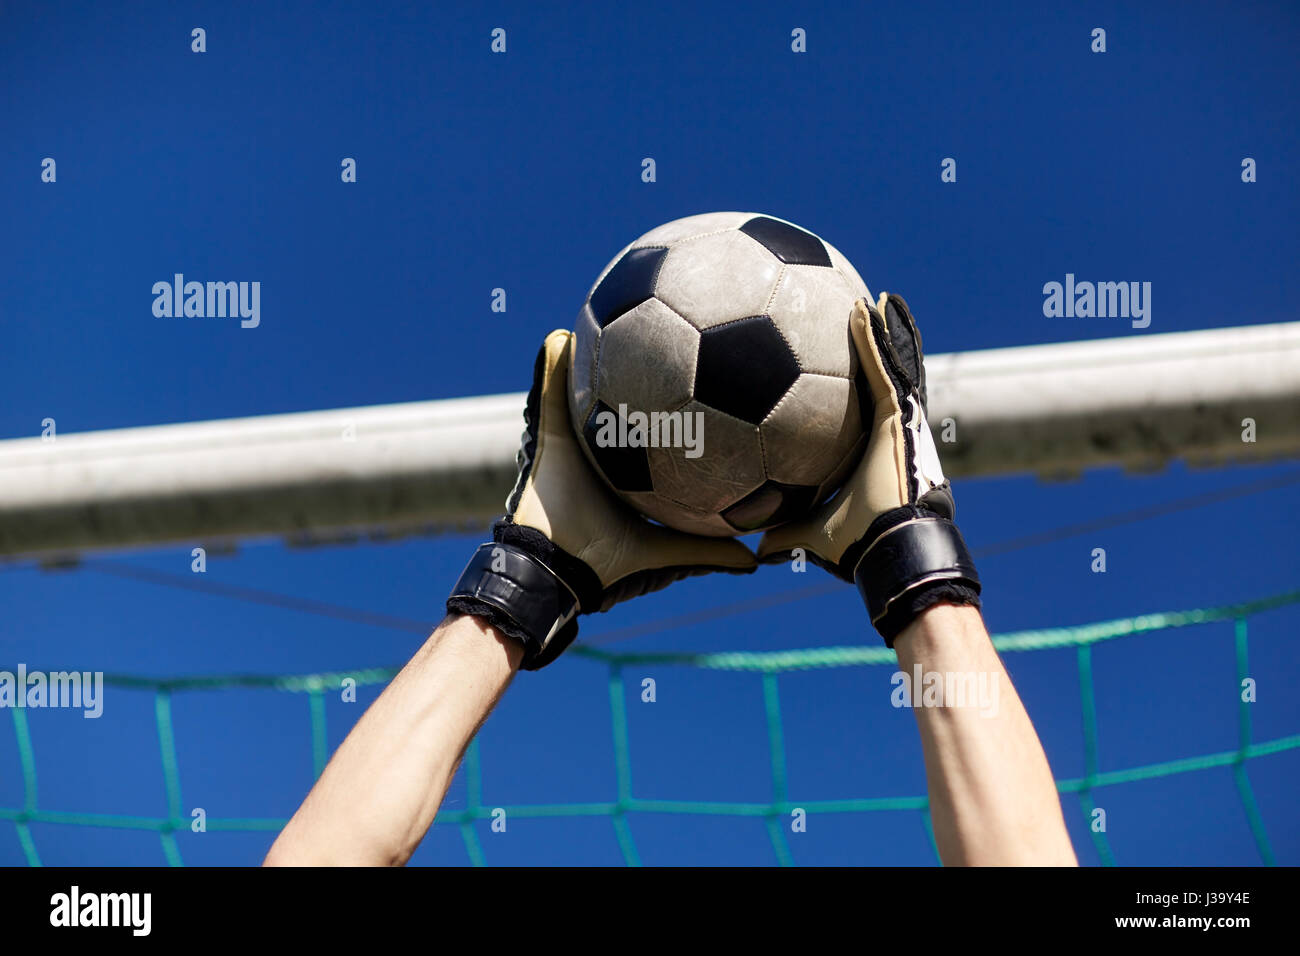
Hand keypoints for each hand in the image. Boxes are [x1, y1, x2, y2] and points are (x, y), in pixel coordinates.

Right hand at [449, 329, 755, 667]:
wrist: (555, 572)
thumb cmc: (607, 566)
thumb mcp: (666, 555)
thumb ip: (708, 553)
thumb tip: (757, 564)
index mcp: (623, 476)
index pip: (650, 437)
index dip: (670, 414)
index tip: (697, 387)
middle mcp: (597, 455)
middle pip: (615, 406)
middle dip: (627, 376)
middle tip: (655, 338)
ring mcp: (570, 442)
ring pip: (581, 393)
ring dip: (588, 362)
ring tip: (605, 319)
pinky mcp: (546, 435)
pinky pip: (549, 394)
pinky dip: (552, 365)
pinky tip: (564, 335)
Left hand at [757, 293, 978, 642]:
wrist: (885, 548)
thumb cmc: (855, 545)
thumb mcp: (808, 534)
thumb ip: (783, 534)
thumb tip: (754, 548)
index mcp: (871, 452)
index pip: (860, 412)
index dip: (853, 388)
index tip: (840, 368)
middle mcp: (888, 432)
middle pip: (882, 380)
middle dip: (877, 349)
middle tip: (864, 316)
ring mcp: (898, 420)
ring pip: (889, 364)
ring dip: (881, 331)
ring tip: (873, 298)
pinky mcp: (900, 414)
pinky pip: (885, 366)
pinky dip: (876, 336)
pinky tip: (866, 305)